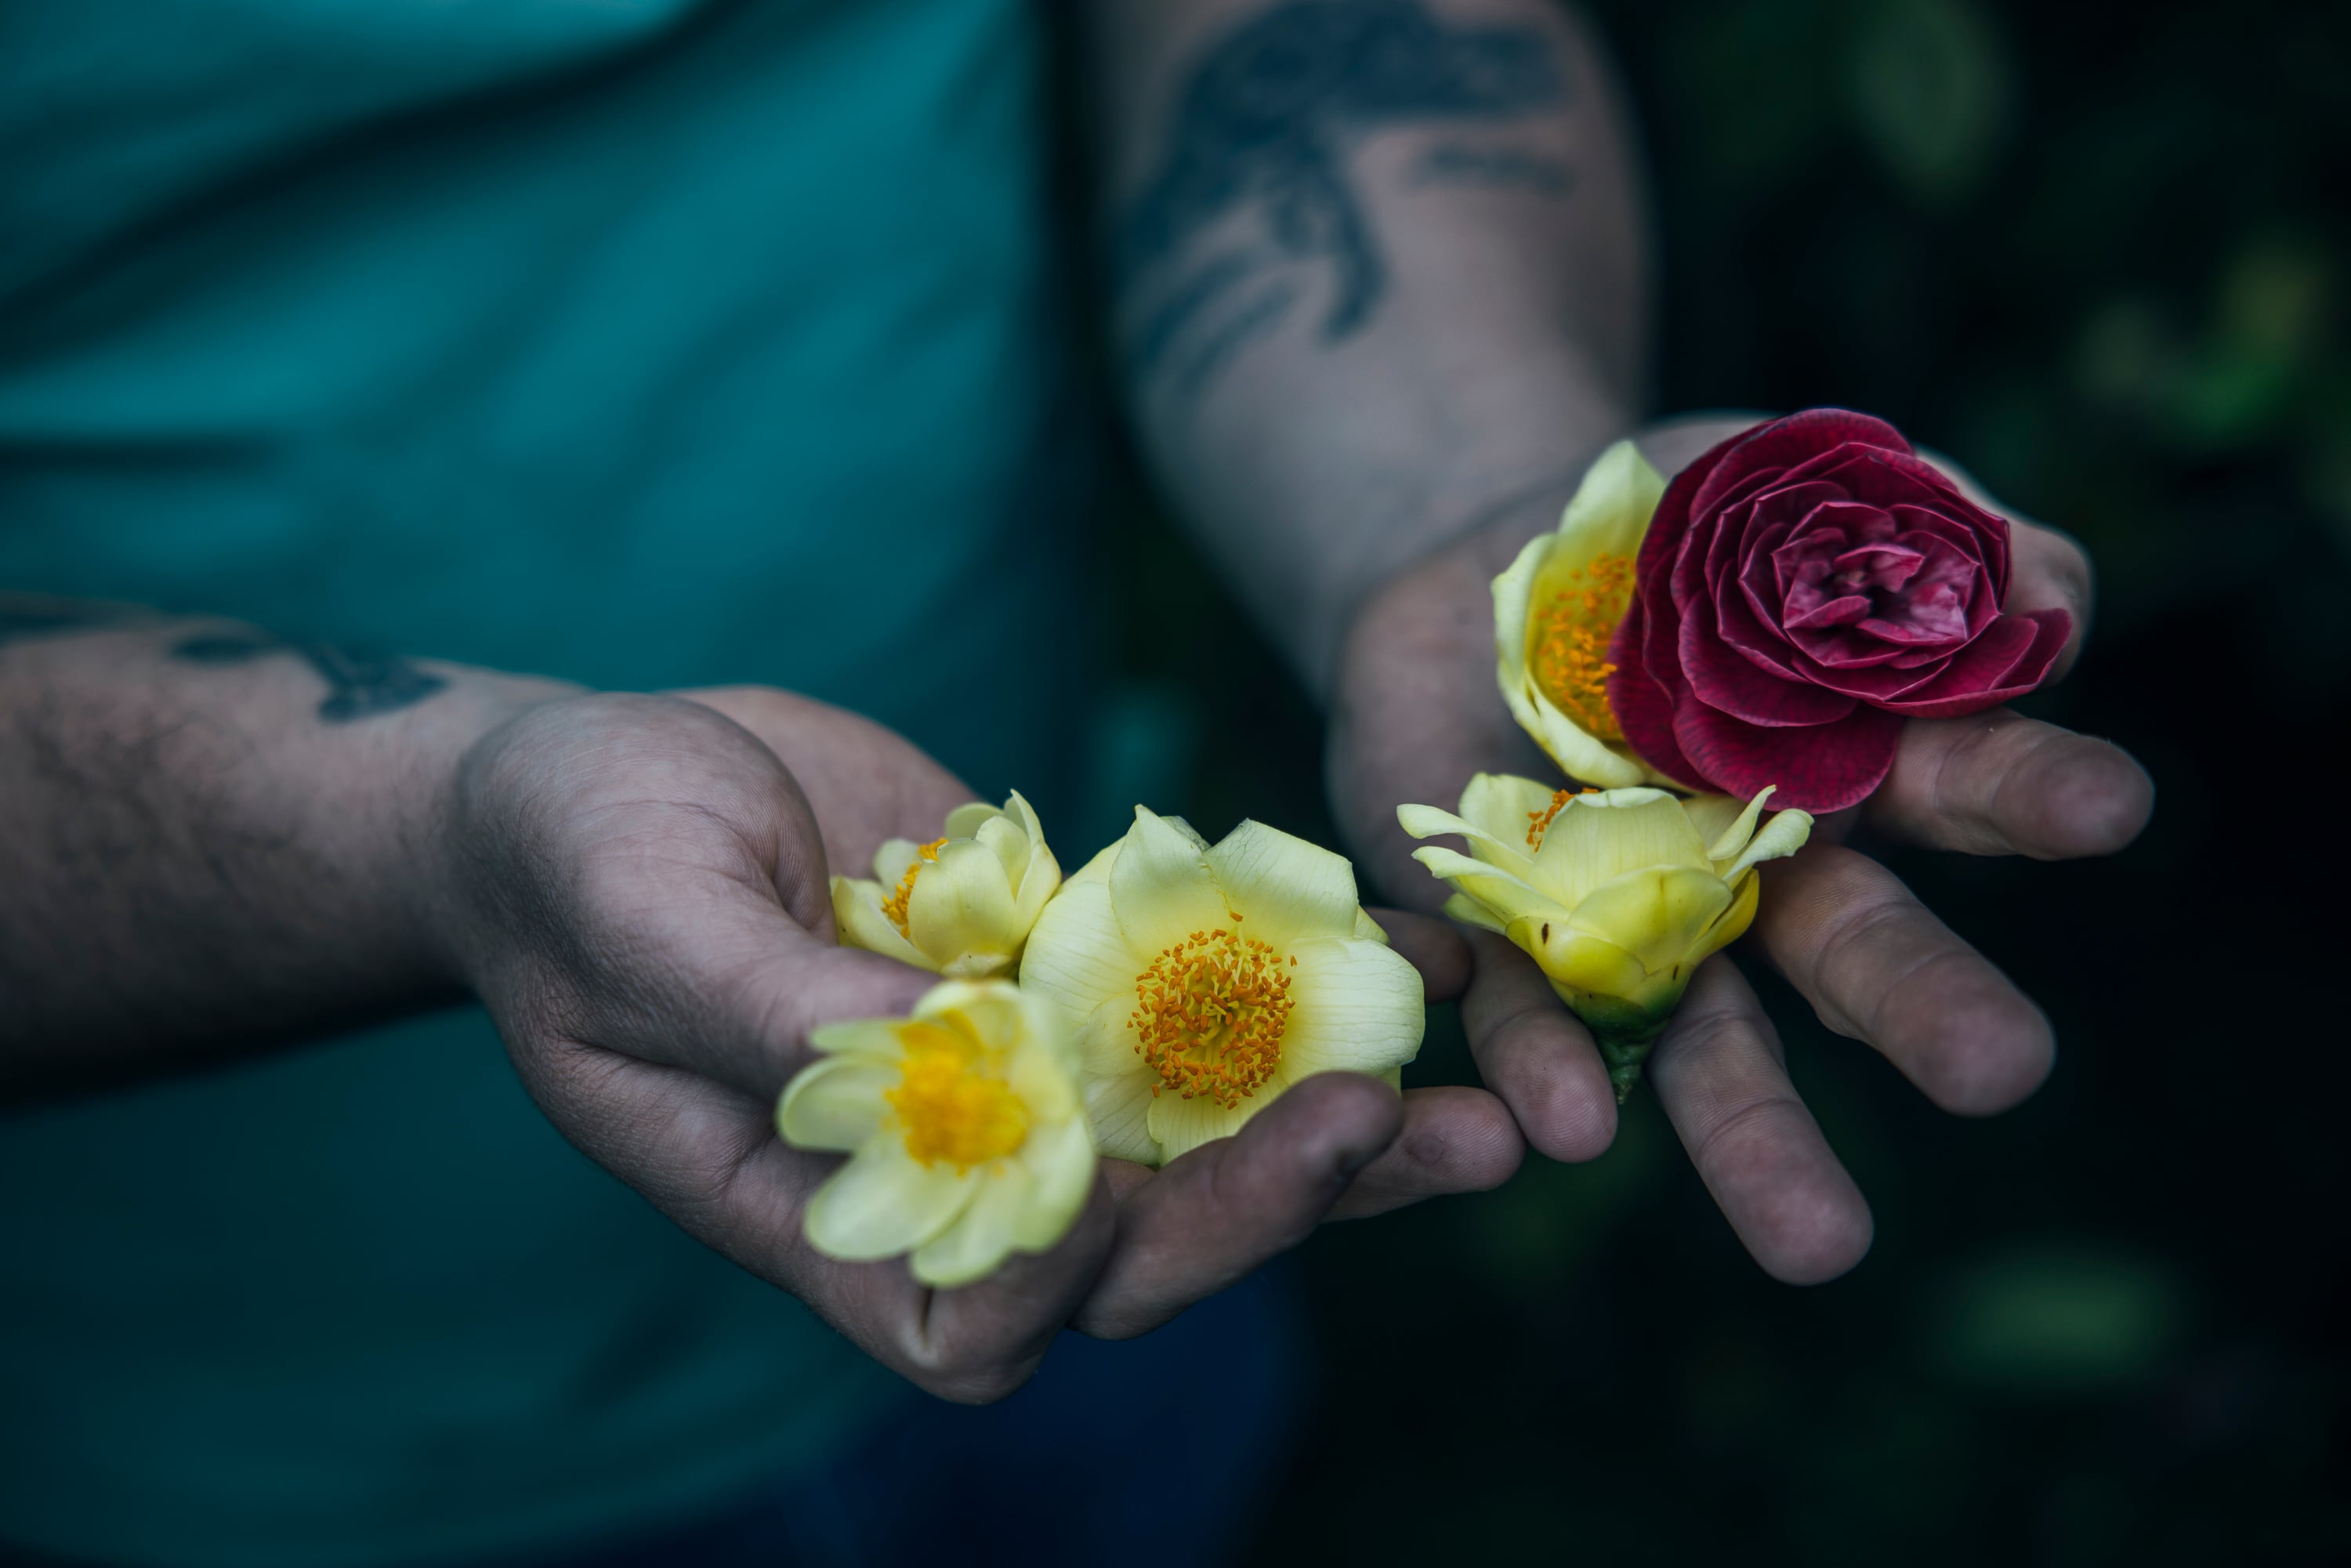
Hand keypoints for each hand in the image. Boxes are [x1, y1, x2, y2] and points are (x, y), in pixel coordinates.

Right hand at [432, 689, 1516, 1402]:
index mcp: (823, 1210)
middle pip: (1133, 1242)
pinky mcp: (1065, 968)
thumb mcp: (639, 923)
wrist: (604, 778)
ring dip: (1345, 1133)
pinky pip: (1203, 1001)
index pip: (964, 1322)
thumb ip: (770, 1010)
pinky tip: (1417, 962)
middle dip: (1266, 1204)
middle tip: (1394, 1133)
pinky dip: (1308, 990)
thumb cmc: (571, 865)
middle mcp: (950, 1164)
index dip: (1055, 1289)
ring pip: (1202, 1137)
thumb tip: (935, 1065)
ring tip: (1492, 1110)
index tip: (1118, 1203)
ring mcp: (1022, 1067)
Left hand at [1326, 417, 2153, 1282]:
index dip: (2031, 788)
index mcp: (1858, 762)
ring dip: (1757, 1134)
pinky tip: (1573, 1129)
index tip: (2110, 806)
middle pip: (1855, 949)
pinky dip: (1546, 1065)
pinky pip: (1522, 1008)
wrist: (1475, 562)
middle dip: (1925, 1003)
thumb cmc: (1670, 533)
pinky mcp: (1496, 926)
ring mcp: (1632, 912)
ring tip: (1821, 1243)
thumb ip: (1923, 534)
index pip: (1963, 780)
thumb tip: (2053, 588)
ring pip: (1704, 1039)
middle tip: (2004, 1069)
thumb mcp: (1794, 492)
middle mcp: (1762, 867)